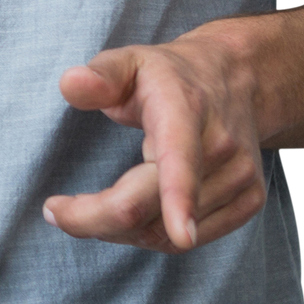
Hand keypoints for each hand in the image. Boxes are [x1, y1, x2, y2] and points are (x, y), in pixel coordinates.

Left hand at [43, 25, 266, 252]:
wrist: (235, 80)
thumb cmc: (167, 75)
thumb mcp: (129, 61)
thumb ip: (100, 74)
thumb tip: (70, 84)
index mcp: (186, 110)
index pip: (181, 159)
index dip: (181, 198)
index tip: (181, 234)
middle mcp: (221, 147)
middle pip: (155, 209)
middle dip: (96, 220)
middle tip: (54, 212)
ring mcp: (241, 178)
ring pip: (167, 234)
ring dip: (119, 231)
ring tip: (90, 206)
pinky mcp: (249, 202)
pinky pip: (188, 242)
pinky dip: (149, 236)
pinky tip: (128, 215)